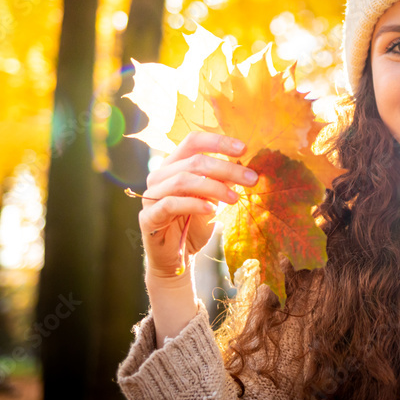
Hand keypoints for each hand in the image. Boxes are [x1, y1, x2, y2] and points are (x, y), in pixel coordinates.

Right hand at [134, 130, 258, 287]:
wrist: (176, 258)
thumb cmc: (193, 224)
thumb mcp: (213, 199)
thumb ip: (222, 181)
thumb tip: (245, 165)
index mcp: (174, 165)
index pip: (193, 142)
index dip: (218, 142)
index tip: (244, 149)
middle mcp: (159, 175)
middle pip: (194, 161)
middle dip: (226, 168)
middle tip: (251, 178)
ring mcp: (151, 195)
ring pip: (183, 180)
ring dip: (214, 187)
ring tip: (234, 198)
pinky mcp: (148, 217)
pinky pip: (171, 204)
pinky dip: (194, 204)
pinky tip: (212, 210)